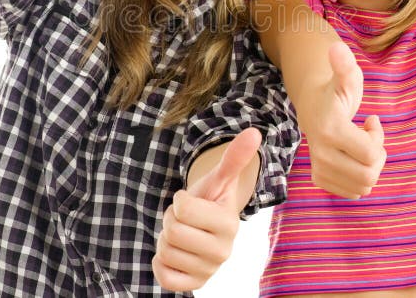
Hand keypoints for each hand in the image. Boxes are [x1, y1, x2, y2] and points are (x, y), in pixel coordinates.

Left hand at [153, 127, 260, 291]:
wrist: (205, 226)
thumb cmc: (210, 200)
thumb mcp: (218, 178)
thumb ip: (234, 158)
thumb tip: (254, 132)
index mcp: (229, 224)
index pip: (183, 209)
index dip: (180, 201)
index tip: (190, 201)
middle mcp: (223, 252)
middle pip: (172, 232)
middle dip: (170, 220)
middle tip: (184, 219)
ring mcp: (209, 271)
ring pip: (164, 251)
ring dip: (165, 239)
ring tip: (183, 233)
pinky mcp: (194, 285)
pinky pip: (164, 277)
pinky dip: (160, 263)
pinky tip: (174, 253)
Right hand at [301, 42, 385, 198]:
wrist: (312, 105)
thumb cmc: (335, 91)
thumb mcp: (346, 77)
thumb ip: (344, 65)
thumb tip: (336, 47)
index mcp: (330, 130)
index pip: (371, 155)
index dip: (379, 139)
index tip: (371, 121)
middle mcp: (321, 153)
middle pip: (369, 176)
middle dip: (377, 157)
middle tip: (370, 137)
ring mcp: (319, 168)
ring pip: (362, 187)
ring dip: (370, 168)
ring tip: (362, 146)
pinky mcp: (320, 179)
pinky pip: (352, 192)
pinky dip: (359, 179)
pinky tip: (353, 159)